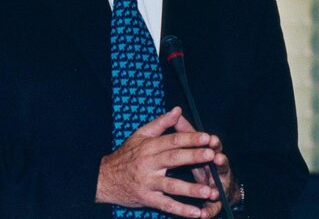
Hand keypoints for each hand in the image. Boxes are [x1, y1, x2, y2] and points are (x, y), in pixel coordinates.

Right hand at [96, 107, 220, 217]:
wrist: (105, 178)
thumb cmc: (125, 155)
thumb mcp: (139, 135)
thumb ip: (160, 123)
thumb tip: (177, 110)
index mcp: (148, 146)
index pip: (172, 140)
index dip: (190, 138)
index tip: (207, 137)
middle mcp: (148, 164)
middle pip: (174, 159)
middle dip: (194, 157)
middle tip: (212, 155)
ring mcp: (148, 183)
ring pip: (171, 186)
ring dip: (191, 189)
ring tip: (209, 191)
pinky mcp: (147, 199)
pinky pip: (166, 205)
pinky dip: (181, 210)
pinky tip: (197, 213)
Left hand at [175, 114, 235, 218]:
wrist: (214, 186)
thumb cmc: (199, 161)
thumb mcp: (190, 145)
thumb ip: (184, 130)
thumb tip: (176, 112)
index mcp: (210, 154)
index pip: (213, 146)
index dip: (212, 143)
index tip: (210, 138)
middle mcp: (217, 169)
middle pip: (220, 165)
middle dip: (219, 161)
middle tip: (217, 158)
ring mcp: (217, 186)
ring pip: (217, 187)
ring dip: (215, 189)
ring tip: (212, 191)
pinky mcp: (213, 202)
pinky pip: (211, 208)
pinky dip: (207, 211)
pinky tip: (201, 214)